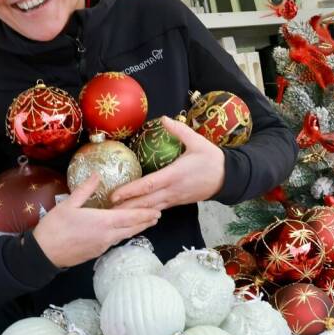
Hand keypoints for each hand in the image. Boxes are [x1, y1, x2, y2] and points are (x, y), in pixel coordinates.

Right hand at [33, 175, 160, 268]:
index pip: (130, 217)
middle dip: (145, 221)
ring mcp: (102, 245)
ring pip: (124, 236)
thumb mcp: (68, 204)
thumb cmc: (55, 227)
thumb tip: (98, 174)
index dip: (145, 214)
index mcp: (102, 222)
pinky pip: (114, 241)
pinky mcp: (96, 252)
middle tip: (158, 216)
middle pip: (131, 228)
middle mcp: (107, 236)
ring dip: (136, 228)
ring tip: (146, 222)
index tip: (157, 211)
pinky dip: (124, 234)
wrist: (43, 254)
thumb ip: (85, 189)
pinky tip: (124, 231)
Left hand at [110, 116, 224, 210]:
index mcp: (174, 175)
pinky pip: (157, 209)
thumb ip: (180, 130)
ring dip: (132, 213)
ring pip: (150, 209)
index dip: (131, 191)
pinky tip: (132, 215)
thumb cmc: (212, 159)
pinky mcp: (176, 202)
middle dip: (125, 207)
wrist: (228, 178)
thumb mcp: (197, 141)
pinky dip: (143, 213)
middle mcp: (172, 190)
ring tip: (114, 216)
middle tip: (105, 211)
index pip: (149, 185)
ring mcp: (174, 198)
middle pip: (145, 202)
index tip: (115, 195)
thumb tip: (164, 118)